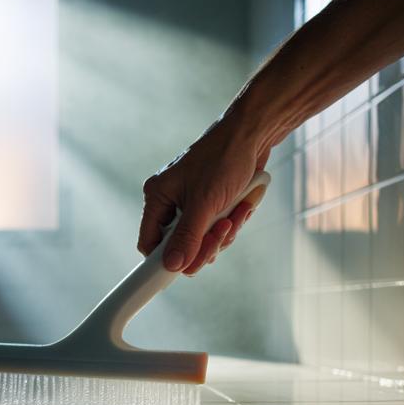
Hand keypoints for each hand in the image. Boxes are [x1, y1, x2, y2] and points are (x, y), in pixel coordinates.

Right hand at [137, 117, 270, 275]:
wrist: (253, 134)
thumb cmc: (224, 158)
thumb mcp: (204, 203)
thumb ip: (187, 237)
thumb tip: (173, 266)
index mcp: (158, 197)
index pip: (150, 243)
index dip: (164, 259)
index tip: (183, 270)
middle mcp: (171, 201)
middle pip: (180, 247)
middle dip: (205, 243)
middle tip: (222, 231)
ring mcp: (192, 204)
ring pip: (202, 241)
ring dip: (224, 233)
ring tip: (236, 212)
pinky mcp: (212, 204)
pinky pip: (218, 229)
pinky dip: (233, 222)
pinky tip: (243, 205)